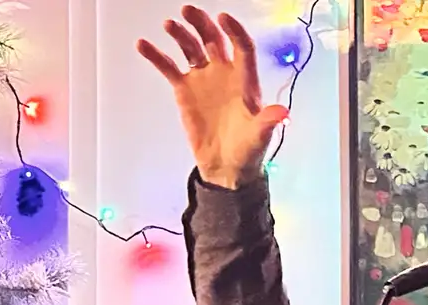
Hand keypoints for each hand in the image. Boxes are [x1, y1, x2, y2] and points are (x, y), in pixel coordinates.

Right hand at [136, 5, 288, 188]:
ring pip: (191, 48)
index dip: (235, 32)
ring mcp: (204, 79)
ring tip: (169, 24)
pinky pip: (169, 67)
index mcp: (246, 81)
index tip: (224, 17)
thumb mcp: (260, 136)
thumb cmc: (248, 150)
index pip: (242, 48)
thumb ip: (268, 122)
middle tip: (189, 11)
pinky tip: (143, 44)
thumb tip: (283, 113)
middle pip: (214, 40)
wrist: (226, 166)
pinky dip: (156, 55)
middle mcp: (224, 74)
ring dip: (181, 34)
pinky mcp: (185, 90)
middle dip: (203, 24)